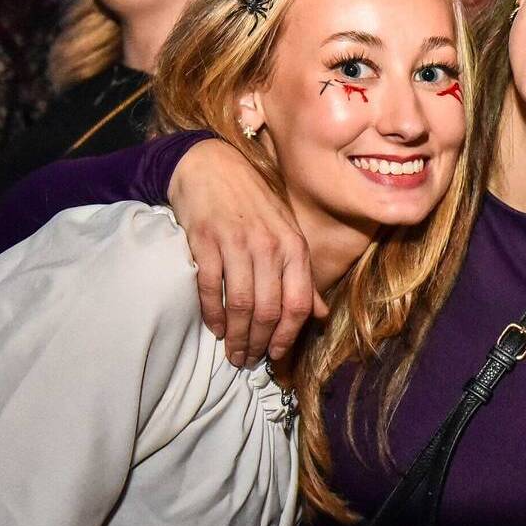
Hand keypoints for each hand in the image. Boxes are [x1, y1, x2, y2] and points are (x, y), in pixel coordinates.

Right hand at [166, 138, 320, 365]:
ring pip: (240, 304)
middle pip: (268, 310)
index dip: (287, 336)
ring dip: (235, 335)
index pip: (298, 304)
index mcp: (295, 248)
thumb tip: (320, 314)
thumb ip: (302, 276)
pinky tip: (213, 327)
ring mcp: (236, 243)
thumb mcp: (287, 235)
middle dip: (257, 342)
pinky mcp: (205, 240)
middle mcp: (269, 247)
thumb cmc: (254, 204)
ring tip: (231, 352)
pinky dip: (211, 313)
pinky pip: (210, 287)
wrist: (212, 165)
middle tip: (247, 360)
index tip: (275, 355)